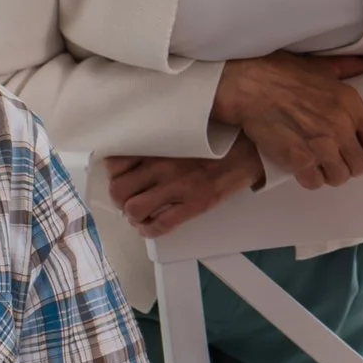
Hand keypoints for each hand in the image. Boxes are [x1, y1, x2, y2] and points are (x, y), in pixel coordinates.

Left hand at [104, 147, 264, 237]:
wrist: (248, 151)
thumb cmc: (216, 140)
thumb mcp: (181, 132)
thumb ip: (158, 141)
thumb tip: (135, 154)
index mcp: (159, 145)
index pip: (116, 163)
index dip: (114, 174)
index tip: (121, 176)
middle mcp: (163, 166)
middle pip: (119, 190)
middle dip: (120, 198)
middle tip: (129, 197)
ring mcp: (177, 188)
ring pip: (134, 209)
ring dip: (133, 215)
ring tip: (140, 213)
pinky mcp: (193, 206)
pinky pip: (159, 226)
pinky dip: (148, 231)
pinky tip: (150, 227)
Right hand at [212, 52, 362, 189]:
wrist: (248, 85)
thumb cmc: (282, 72)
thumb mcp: (322, 66)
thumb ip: (349, 67)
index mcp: (351, 104)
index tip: (360, 149)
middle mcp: (341, 127)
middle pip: (361, 165)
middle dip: (348, 164)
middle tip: (335, 158)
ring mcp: (321, 146)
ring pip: (340, 177)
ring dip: (330, 174)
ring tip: (319, 165)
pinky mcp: (299, 159)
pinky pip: (315, 182)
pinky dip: (310, 179)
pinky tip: (303, 168)